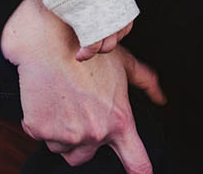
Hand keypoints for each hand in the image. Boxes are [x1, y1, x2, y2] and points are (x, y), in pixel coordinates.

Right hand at [2, 0, 165, 173]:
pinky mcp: (41, 129)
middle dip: (82, 139)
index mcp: (119, 120)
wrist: (46, 41)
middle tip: (77, 111)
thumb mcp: (122, 60)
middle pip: (88, 157)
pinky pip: (41, 137)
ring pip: (63, 149)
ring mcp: (67, 134)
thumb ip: (145, 81)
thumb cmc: (86, 49)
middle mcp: (95, 132)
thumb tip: (162, 98)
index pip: (137, 162)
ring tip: (61, 102)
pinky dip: (40, 123)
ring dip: (61, 133)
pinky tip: (45, 99)